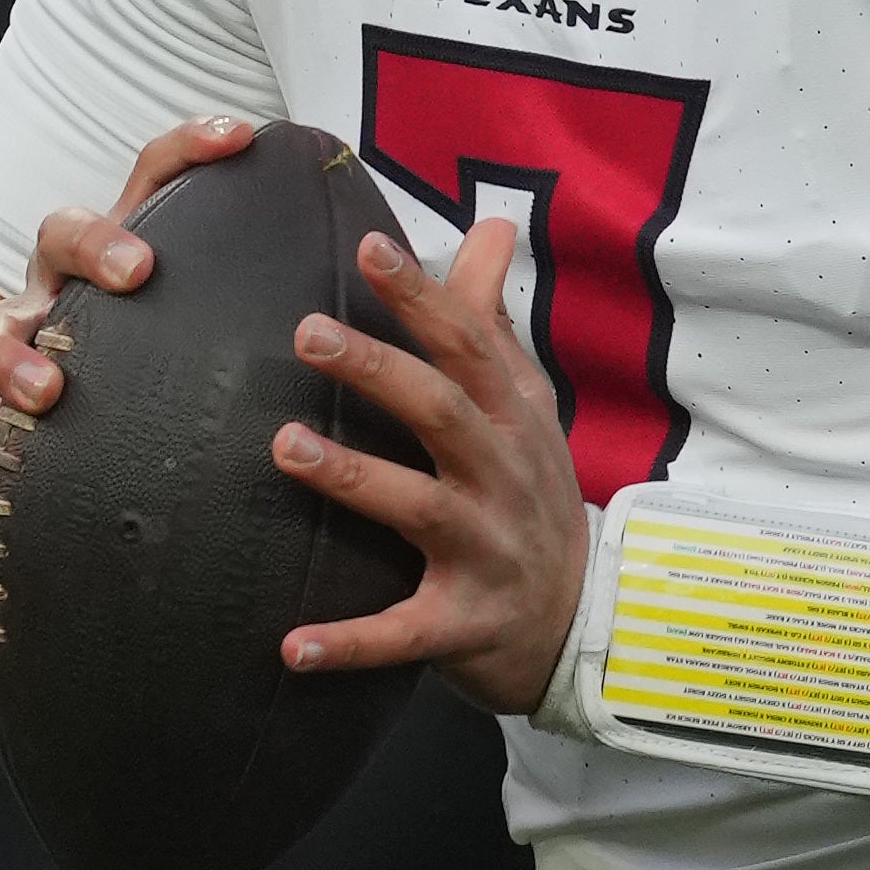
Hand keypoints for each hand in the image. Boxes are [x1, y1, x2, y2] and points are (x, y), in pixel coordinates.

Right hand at [0, 112, 260, 541]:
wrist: (49, 416)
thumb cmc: (167, 359)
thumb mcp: (225, 317)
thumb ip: (302, 288)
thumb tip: (439, 266)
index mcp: (126, 245)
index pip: (154, 172)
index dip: (192, 145)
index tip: (241, 136)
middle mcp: (64, 283)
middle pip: (63, 233)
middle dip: (98, 243)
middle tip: (139, 272)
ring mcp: (18, 342)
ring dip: (17, 359)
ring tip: (46, 396)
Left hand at [266, 216, 593, 717]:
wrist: (584, 623)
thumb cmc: (533, 495)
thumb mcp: (525, 406)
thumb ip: (491, 319)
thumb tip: (490, 223)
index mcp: (512, 419)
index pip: (469, 344)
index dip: (423, 295)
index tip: (370, 246)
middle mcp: (503, 477)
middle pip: (442, 411)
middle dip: (379, 369)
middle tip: (307, 333)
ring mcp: (487, 551)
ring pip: (420, 508)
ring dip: (353, 478)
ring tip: (284, 447)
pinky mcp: (465, 624)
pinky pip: (404, 633)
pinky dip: (351, 642)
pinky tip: (291, 646)